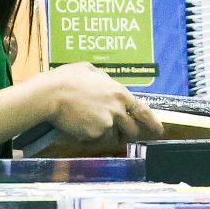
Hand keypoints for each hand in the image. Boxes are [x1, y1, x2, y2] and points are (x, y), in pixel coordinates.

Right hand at [35, 64, 164, 146]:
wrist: (51, 95)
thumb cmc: (68, 78)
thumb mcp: (90, 70)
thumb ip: (104, 80)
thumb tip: (107, 83)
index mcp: (119, 93)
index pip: (142, 111)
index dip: (152, 122)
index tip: (159, 130)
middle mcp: (117, 110)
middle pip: (131, 129)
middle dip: (128, 132)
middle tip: (121, 132)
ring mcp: (106, 124)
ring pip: (112, 134)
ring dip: (105, 132)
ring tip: (88, 121)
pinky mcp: (93, 134)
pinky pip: (95, 138)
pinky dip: (89, 134)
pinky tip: (78, 124)